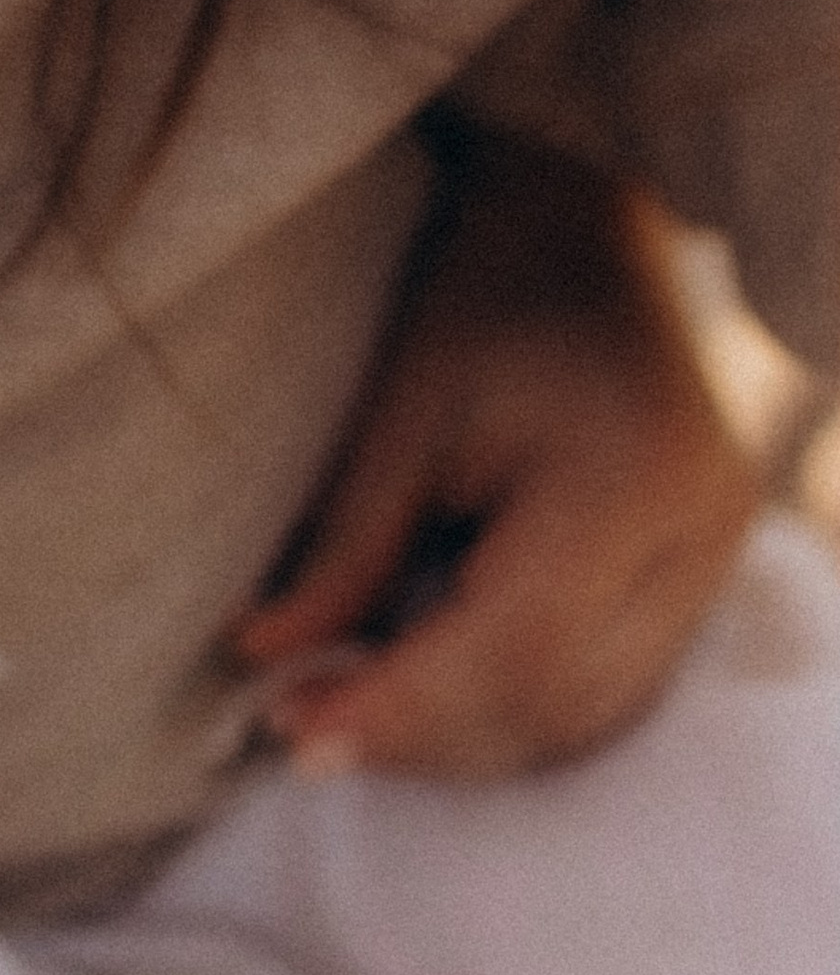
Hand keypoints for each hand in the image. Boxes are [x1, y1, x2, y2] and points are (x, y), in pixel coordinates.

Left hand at [234, 136, 762, 778]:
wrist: (582, 233)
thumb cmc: (482, 295)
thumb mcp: (397, 409)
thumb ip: (341, 547)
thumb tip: (261, 661)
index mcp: (630, 479)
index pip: (517, 648)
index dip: (402, 708)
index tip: (293, 733)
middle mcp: (698, 538)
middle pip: (557, 702)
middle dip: (422, 736)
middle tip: (298, 732)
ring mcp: (714, 564)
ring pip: (587, 718)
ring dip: (465, 741)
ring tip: (347, 712)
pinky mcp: (699, 579)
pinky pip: (607, 691)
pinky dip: (513, 712)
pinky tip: (428, 694)